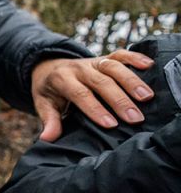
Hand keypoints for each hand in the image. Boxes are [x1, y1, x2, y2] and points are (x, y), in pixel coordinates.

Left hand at [31, 50, 155, 140]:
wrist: (48, 66)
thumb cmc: (50, 90)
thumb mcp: (43, 104)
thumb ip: (49, 120)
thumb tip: (47, 138)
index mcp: (61, 80)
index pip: (80, 94)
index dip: (95, 109)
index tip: (111, 125)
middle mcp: (78, 68)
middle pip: (100, 81)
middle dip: (119, 100)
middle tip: (135, 118)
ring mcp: (93, 61)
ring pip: (113, 67)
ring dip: (131, 81)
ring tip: (147, 97)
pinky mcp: (104, 57)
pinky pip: (120, 54)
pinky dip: (135, 57)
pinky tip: (149, 66)